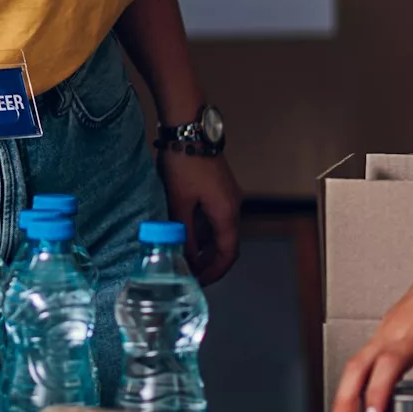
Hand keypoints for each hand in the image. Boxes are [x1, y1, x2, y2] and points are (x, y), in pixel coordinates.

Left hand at [156, 149, 240, 283]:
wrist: (189, 128)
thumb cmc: (185, 162)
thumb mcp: (179, 201)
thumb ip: (183, 232)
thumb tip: (184, 257)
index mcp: (227, 213)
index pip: (228, 254)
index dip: (215, 272)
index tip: (199, 282)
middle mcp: (233, 205)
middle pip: (227, 243)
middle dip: (210, 261)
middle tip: (191, 273)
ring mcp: (227, 195)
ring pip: (220, 229)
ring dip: (205, 245)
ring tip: (184, 255)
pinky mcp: (219, 186)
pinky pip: (215, 215)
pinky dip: (203, 229)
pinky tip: (185, 231)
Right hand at [333, 250, 412, 411]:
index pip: (390, 362)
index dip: (378, 389)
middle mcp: (399, 325)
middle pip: (359, 363)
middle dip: (347, 396)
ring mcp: (390, 324)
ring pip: (357, 359)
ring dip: (348, 388)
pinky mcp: (390, 325)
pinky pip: (365, 353)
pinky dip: (358, 376)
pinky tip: (363, 393)